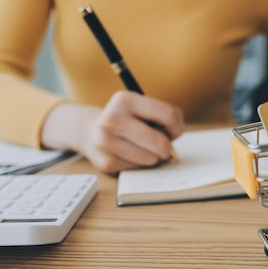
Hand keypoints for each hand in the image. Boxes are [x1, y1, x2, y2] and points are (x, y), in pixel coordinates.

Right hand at [41, 91, 184, 172]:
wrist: (89, 130)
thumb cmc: (128, 120)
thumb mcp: (142, 109)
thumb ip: (164, 121)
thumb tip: (172, 155)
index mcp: (126, 100)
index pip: (168, 115)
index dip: (177, 127)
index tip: (173, 131)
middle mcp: (112, 119)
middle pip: (160, 143)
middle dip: (166, 147)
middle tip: (161, 144)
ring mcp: (106, 141)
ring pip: (151, 159)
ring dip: (153, 157)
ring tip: (142, 147)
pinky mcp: (105, 162)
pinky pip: (138, 168)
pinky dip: (140, 164)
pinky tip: (130, 154)